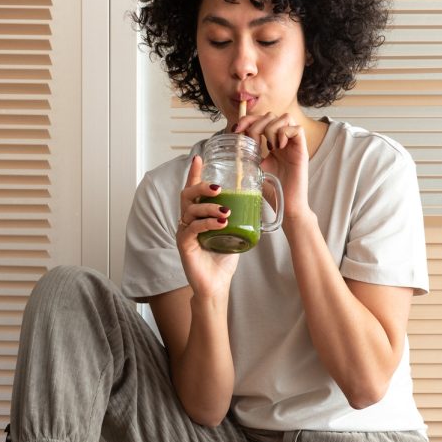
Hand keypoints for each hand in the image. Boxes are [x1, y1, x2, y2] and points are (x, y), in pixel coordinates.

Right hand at [177, 155, 239, 296]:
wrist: (216, 284)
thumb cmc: (223, 258)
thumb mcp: (233, 232)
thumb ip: (238, 217)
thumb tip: (257, 200)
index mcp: (198, 214)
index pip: (193, 190)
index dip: (194, 173)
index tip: (199, 157)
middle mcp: (188, 220)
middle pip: (187, 194)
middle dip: (202, 186)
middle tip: (218, 187)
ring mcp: (184, 231)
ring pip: (190, 210)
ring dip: (209, 207)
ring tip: (226, 211)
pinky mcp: (184, 244)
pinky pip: (192, 228)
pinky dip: (207, 223)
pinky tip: (220, 224)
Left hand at [232, 111, 310, 224]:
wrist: (286, 206)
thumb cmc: (272, 191)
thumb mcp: (254, 168)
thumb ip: (247, 154)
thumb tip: (232, 139)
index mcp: (272, 144)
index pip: (261, 119)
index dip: (248, 119)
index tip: (236, 130)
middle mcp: (284, 141)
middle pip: (272, 115)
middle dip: (258, 123)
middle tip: (253, 141)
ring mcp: (293, 145)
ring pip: (286, 118)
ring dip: (272, 129)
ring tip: (269, 146)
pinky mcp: (302, 150)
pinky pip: (297, 129)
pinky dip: (285, 134)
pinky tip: (278, 148)